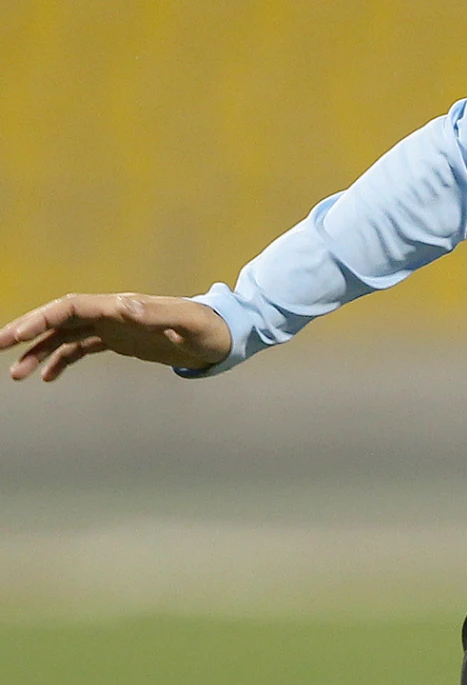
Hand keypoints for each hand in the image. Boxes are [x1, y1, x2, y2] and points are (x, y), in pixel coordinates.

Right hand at [1, 292, 231, 381]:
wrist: (225, 336)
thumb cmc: (211, 329)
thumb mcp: (190, 323)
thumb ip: (160, 314)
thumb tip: (126, 306)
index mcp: (121, 307)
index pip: (70, 308)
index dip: (40, 319)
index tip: (15, 335)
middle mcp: (112, 314)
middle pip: (59, 319)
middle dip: (28, 332)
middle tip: (0, 350)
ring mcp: (115, 327)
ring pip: (66, 336)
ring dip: (40, 352)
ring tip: (18, 375)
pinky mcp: (121, 341)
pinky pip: (82, 348)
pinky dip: (62, 360)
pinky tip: (48, 378)